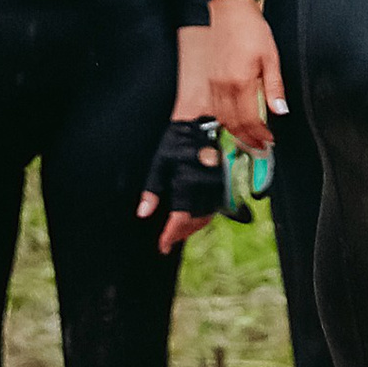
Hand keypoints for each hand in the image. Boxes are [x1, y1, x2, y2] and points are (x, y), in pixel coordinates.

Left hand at [137, 114, 235, 252]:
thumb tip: (143, 213)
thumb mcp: (159, 162)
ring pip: (206, 216)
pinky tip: (193, 219)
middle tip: (167, 241)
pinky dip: (203, 217)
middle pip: (194, 221)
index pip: (180, 219)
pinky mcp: (224, 182)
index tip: (162, 246)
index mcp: (188, 182)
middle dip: (180, 234)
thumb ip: (152, 190)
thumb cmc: (177, 140)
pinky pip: (215, 207)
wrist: (202, 121)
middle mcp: (206, 186)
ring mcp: (218, 185)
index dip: (170, 235)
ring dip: (192, 228)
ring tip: (178, 233)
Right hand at [204, 0, 287, 151]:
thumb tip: (280, 109)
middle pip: (234, 124)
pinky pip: (215, 107)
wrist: (230, 9)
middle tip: (260, 145)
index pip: (250, 119)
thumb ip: (274, 86)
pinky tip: (234, 120)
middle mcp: (224, 86)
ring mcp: (214, 83)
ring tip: (249, 137)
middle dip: (247, 139)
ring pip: (222, 118)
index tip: (269, 140)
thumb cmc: (250, 28)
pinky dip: (225, 119)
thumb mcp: (271, 56)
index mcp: (241, 82)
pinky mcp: (210, 79)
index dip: (260, 134)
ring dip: (235, 132)